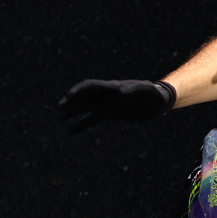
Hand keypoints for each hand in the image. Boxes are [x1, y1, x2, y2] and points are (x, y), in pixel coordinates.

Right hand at [57, 79, 174, 132]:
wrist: (157, 101)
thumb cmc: (152, 92)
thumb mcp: (145, 89)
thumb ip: (134, 90)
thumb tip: (121, 92)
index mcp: (112, 87)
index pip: (90, 86)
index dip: (78, 91)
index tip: (69, 98)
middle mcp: (106, 95)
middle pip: (84, 96)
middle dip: (71, 101)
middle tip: (59, 108)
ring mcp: (106, 104)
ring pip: (84, 107)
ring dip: (72, 112)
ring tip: (60, 119)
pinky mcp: (109, 113)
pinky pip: (92, 118)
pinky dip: (81, 124)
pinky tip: (70, 131)